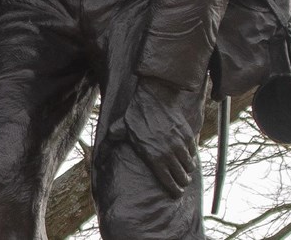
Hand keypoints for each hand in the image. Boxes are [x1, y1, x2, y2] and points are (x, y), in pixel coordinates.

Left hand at [114, 77, 200, 196]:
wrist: (153, 97)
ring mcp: (179, 145)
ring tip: (186, 168)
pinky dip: (191, 154)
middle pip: (183, 177)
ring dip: (188, 168)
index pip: (169, 182)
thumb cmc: (135, 115)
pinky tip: (187, 154)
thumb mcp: (119, 130)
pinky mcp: (187, 135)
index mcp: (153, 158)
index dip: (175, 190)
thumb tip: (96, 158)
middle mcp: (168, 154)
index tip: (177, 193)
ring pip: (190, 165)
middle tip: (182, 181)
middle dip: (183, 181)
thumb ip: (109, 144)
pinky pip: (193, 151)